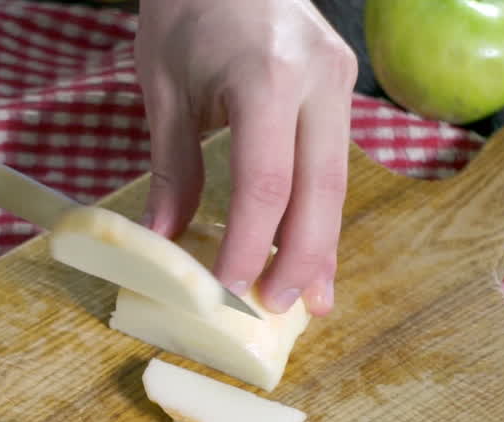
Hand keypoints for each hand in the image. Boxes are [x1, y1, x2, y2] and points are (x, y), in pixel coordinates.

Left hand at [135, 0, 356, 315]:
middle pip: (318, 190)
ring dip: (321, 244)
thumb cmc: (187, 8)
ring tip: (310, 299)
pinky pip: (333, 161)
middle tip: (279, 310)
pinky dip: (319, 211)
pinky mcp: (341, 86)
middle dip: (300, 258)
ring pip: (336, 181)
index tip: (227, 289)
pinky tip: (312, 250)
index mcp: (265, 76)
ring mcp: (337, 82)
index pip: (264, 183)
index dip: (249, 245)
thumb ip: (172, 167)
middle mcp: (316, 81)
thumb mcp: (164, 88)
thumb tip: (162, 240)